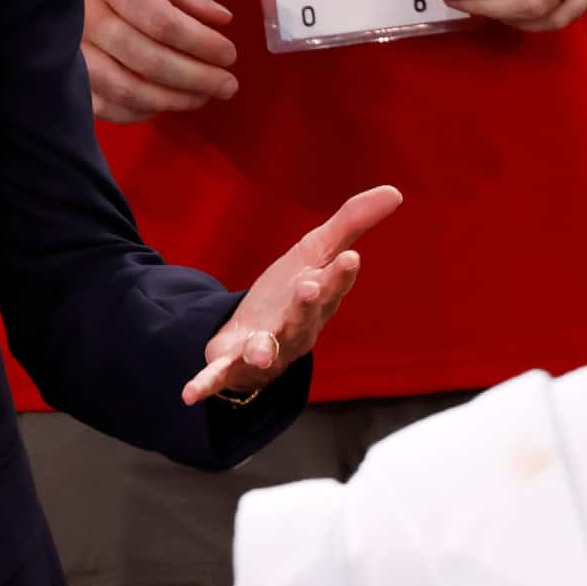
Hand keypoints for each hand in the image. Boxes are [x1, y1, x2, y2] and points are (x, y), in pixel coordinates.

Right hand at [67, 0, 238, 121]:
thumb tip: (220, 18)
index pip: (164, 22)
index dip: (202, 45)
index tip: (229, 54)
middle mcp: (81, 15)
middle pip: (148, 60)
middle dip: (196, 78)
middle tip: (227, 85)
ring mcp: (63, 46)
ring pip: (124, 89)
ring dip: (170, 100)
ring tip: (201, 98)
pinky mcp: (52, 69)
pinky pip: (97, 104)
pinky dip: (134, 111)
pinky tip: (160, 105)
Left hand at [184, 185, 402, 404]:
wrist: (257, 335)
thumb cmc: (292, 294)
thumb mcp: (316, 251)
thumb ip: (352, 222)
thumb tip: (396, 191)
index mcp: (319, 300)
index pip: (333, 286)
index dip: (341, 275)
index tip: (351, 258)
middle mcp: (297, 328)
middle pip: (304, 316)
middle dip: (307, 303)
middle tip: (310, 285)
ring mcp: (267, 348)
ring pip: (269, 348)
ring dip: (264, 349)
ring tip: (259, 350)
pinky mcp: (233, 363)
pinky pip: (220, 376)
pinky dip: (207, 384)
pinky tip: (190, 394)